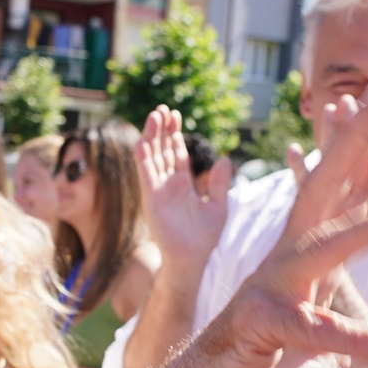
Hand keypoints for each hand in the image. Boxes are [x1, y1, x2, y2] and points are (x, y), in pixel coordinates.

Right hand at [136, 106, 231, 270]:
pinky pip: (146, 176)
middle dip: (161, 129)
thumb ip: (220, 183)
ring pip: (152, 158)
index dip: (174, 134)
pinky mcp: (152, 200)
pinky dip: (144, 159)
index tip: (174, 114)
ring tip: (153, 115)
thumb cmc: (204, 238)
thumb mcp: (218, 205)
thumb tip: (225, 159)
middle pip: (162, 150)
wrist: (192, 258)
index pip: (176, 153)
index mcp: (183, 184)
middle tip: (162, 108)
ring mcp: (158, 191)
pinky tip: (142, 142)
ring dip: (151, 137)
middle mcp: (167, 184)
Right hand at [154, 75, 367, 367]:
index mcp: (301, 266)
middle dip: (361, 138)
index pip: (342, 199)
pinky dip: (365, 338)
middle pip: (326, 190)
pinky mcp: (261, 326)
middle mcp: (284, 265)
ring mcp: (270, 289)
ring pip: (326, 245)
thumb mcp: (329, 359)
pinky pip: (321, 330)